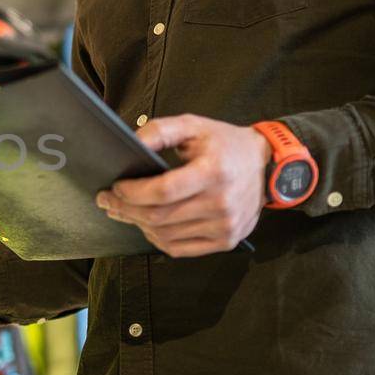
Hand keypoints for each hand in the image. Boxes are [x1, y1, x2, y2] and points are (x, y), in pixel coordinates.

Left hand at [95, 114, 270, 257]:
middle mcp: (222, 203)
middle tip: (107, 201)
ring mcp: (226, 226)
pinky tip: (148, 225)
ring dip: (138, 224)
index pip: (163, 191)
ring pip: (165, 235)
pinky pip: (179, 248)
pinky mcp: (227, 240)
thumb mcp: (193, 125)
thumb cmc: (225, 144)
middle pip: (159, 216)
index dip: (132, 193)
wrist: (267, 165)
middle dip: (125, 210)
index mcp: (214, 171)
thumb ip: (159, 131)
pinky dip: (157, 238)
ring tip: (124, 211)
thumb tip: (129, 144)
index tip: (115, 187)